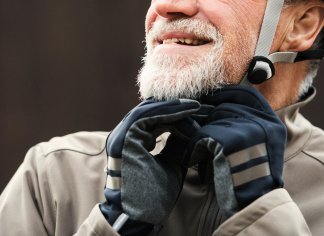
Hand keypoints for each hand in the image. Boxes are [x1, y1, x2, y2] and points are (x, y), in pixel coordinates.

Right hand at [100, 98, 206, 234]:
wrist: (139, 217)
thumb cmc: (154, 197)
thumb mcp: (171, 163)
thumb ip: (176, 144)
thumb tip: (191, 127)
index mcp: (132, 140)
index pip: (155, 118)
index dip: (177, 113)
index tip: (201, 113)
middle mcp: (123, 135)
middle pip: (152, 110)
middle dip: (178, 107)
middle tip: (203, 106)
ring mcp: (120, 136)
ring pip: (149, 109)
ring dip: (174, 107)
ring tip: (197, 106)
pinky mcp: (123, 138)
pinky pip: (146, 116)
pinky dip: (167, 111)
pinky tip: (187, 111)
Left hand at [185, 85, 286, 218]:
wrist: (253, 204)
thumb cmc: (250, 178)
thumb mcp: (259, 147)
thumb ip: (247, 124)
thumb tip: (218, 104)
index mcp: (273, 123)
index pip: (248, 94)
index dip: (227, 93)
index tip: (210, 97)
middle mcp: (264, 123)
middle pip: (226, 107)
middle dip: (207, 116)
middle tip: (193, 125)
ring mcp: (249, 131)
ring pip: (213, 119)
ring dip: (200, 135)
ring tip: (197, 149)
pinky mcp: (231, 141)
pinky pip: (203, 134)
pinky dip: (194, 147)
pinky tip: (192, 160)